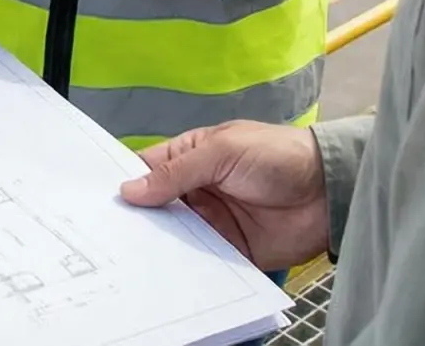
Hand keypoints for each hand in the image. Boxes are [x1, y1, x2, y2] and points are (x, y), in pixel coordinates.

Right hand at [120, 121, 329, 270]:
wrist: (327, 191)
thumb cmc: (275, 155)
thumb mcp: (222, 152)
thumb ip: (177, 173)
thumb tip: (129, 190)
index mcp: (190, 157)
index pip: (148, 169)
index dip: (125, 182)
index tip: (97, 200)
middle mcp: (196, 191)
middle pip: (156, 207)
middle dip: (136, 219)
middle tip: (107, 234)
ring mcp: (211, 223)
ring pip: (173, 236)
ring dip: (157, 245)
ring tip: (127, 257)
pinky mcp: (228, 251)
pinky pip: (200, 261)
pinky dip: (184, 267)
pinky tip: (164, 273)